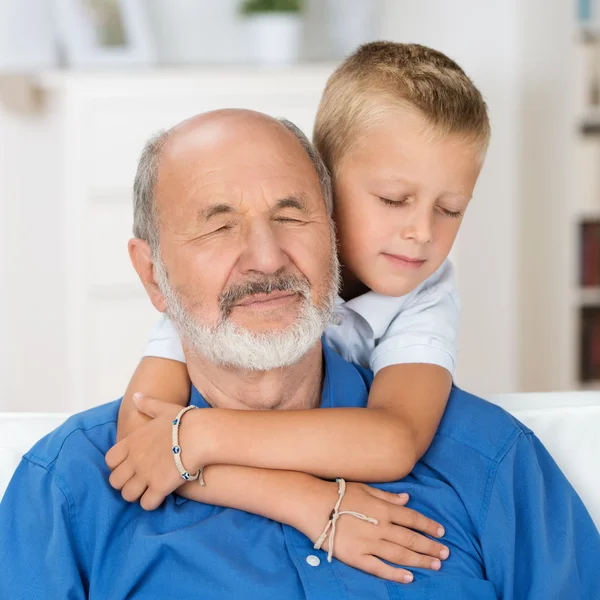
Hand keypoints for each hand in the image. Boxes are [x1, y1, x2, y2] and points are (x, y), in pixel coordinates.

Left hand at [105, 394, 199, 509]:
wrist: (199, 435)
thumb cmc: (183, 421)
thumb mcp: (163, 408)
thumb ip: (147, 404)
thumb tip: (135, 396)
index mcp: (132, 442)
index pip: (110, 460)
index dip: (117, 465)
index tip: (129, 465)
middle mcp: (134, 460)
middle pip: (115, 481)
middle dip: (125, 483)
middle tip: (138, 481)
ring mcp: (145, 475)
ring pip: (127, 495)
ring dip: (136, 494)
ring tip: (148, 490)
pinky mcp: (159, 488)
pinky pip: (146, 504)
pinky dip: (151, 502)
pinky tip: (159, 496)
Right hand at [301, 481, 448, 583]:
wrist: (313, 504)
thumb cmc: (339, 493)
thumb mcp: (365, 488)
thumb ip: (388, 496)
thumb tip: (408, 499)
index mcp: (383, 508)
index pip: (412, 518)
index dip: (429, 526)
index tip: (442, 533)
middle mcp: (380, 526)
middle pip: (411, 538)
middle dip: (430, 547)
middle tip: (445, 554)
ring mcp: (368, 542)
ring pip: (400, 554)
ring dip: (420, 560)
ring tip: (435, 565)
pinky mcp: (356, 556)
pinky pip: (379, 567)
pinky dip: (396, 573)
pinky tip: (409, 577)